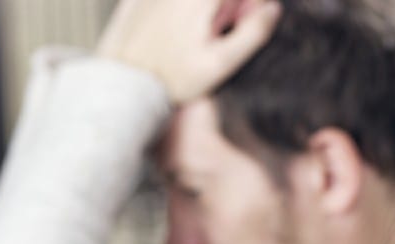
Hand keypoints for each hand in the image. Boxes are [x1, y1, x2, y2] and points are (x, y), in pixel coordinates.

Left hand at [97, 0, 280, 101]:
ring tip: (191, 37)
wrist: (121, 85)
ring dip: (203, 14)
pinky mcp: (134, 2)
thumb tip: (272, 10)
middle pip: (216, 1)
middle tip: (217, 31)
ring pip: (195, 4)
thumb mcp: (220, 64)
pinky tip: (170, 35)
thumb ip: (251, 34)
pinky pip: (165, 5)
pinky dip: (174, 15)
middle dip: (224, 10)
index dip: (249, 4)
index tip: (247, 18)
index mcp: (202, 0)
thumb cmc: (172, 79)